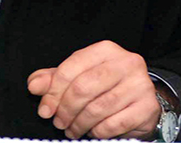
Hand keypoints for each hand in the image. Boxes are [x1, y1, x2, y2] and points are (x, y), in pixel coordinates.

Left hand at [27, 40, 159, 139]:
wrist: (143, 99)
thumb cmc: (108, 86)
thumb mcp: (81, 76)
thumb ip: (55, 78)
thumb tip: (34, 85)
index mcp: (106, 50)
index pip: (72, 67)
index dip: (54, 91)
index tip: (45, 108)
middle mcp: (126, 63)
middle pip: (84, 87)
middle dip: (65, 109)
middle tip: (58, 122)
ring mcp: (140, 84)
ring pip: (97, 108)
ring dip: (79, 124)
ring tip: (72, 129)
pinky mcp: (147, 107)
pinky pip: (114, 124)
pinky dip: (98, 131)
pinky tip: (93, 131)